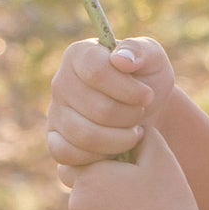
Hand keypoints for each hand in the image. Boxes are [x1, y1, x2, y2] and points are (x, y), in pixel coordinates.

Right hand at [47, 37, 174, 190]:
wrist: (144, 111)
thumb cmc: (147, 79)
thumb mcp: (153, 59)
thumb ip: (140, 51)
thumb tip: (121, 59)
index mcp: (80, 54)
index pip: (97, 72)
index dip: (127, 89)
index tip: (148, 96)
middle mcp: (60, 82)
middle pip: (96, 108)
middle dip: (129, 116)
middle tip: (141, 115)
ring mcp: (55, 112)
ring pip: (84, 135)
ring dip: (119, 139)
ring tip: (135, 132)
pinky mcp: (55, 139)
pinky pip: (68, 155)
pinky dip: (98, 157)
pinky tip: (118, 148)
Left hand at [67, 126, 198, 209]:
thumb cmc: (171, 200)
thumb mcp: (161, 157)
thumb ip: (140, 135)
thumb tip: (131, 126)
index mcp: (89, 178)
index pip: (81, 161)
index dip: (103, 164)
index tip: (125, 171)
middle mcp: (76, 208)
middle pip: (84, 191)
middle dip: (103, 191)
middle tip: (135, 196)